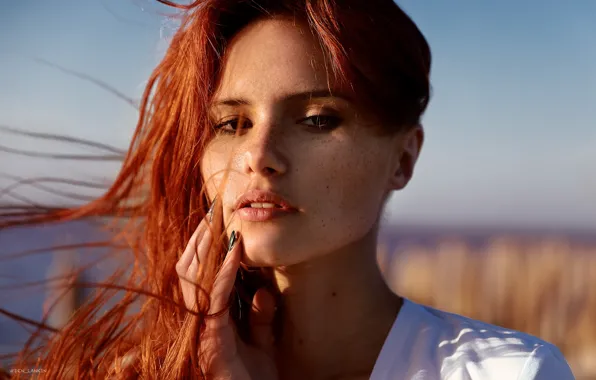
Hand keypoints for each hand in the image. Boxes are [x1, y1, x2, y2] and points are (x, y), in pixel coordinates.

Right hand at [176, 198, 278, 379]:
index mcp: (209, 318)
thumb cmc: (257, 379)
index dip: (204, 247)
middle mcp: (199, 321)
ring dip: (208, 248)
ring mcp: (201, 331)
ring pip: (193, 280)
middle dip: (200, 239)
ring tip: (220, 221)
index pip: (199, 275)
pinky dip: (225, 272)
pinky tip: (236, 251)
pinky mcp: (211, 341)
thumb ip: (261, 316)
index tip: (215, 219)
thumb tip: (262, 291)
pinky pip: (215, 299)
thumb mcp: (264, 341)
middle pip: (189, 271)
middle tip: (213, 210)